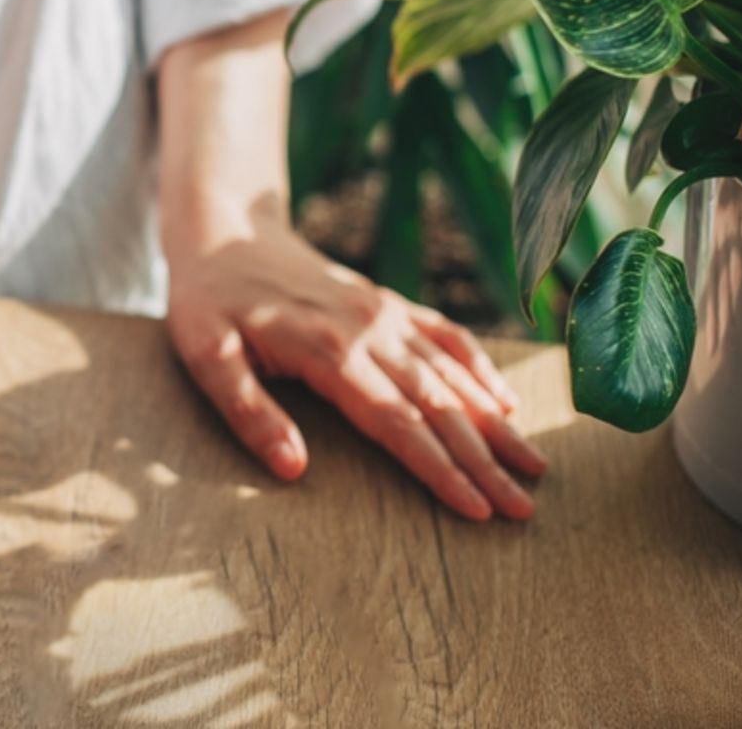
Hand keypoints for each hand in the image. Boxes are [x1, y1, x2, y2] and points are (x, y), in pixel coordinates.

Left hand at [164, 213, 545, 520]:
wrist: (221, 230)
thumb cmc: (206, 301)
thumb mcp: (206, 356)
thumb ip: (248, 411)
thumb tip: (293, 469)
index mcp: (328, 351)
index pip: (397, 423)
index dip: (440, 469)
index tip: (479, 510)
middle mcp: (368, 329)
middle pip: (438, 406)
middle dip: (485, 461)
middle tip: (526, 509)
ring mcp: (383, 312)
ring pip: (452, 375)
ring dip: (495, 423)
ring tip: (535, 466)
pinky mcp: (385, 301)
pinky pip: (444, 335)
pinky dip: (479, 368)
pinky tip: (505, 402)